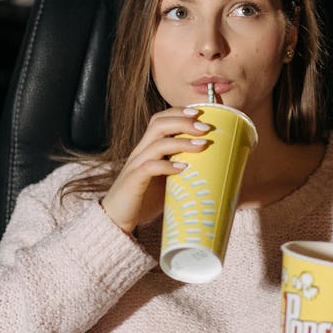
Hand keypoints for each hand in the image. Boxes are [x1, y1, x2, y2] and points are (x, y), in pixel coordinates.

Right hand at [101, 106, 211, 234]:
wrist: (116, 220)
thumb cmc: (145, 200)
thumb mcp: (167, 180)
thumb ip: (183, 171)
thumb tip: (215, 169)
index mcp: (148, 148)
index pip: (160, 120)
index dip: (178, 112)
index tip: (200, 113)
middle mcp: (140, 152)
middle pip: (158, 124)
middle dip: (183, 121)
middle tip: (205, 128)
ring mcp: (135, 165)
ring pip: (156, 144)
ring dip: (181, 142)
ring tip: (201, 145)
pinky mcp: (133, 181)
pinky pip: (149, 167)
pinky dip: (167, 165)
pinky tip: (183, 168)